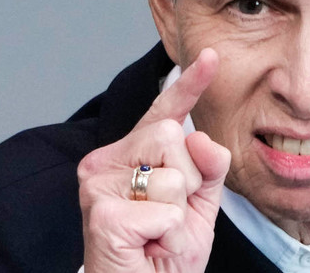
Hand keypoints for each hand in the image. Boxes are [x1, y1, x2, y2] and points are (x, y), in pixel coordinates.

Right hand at [77, 48, 230, 272]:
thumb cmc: (162, 259)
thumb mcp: (197, 210)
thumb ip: (207, 171)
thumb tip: (204, 140)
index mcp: (130, 156)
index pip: (163, 114)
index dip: (189, 85)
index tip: (211, 57)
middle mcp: (106, 162)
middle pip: (171, 136)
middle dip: (186, 182)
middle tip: (166, 218)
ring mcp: (98, 185)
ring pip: (171, 174)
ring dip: (177, 214)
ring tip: (155, 236)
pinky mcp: (100, 211)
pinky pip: (163, 210)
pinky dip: (167, 235)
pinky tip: (146, 246)